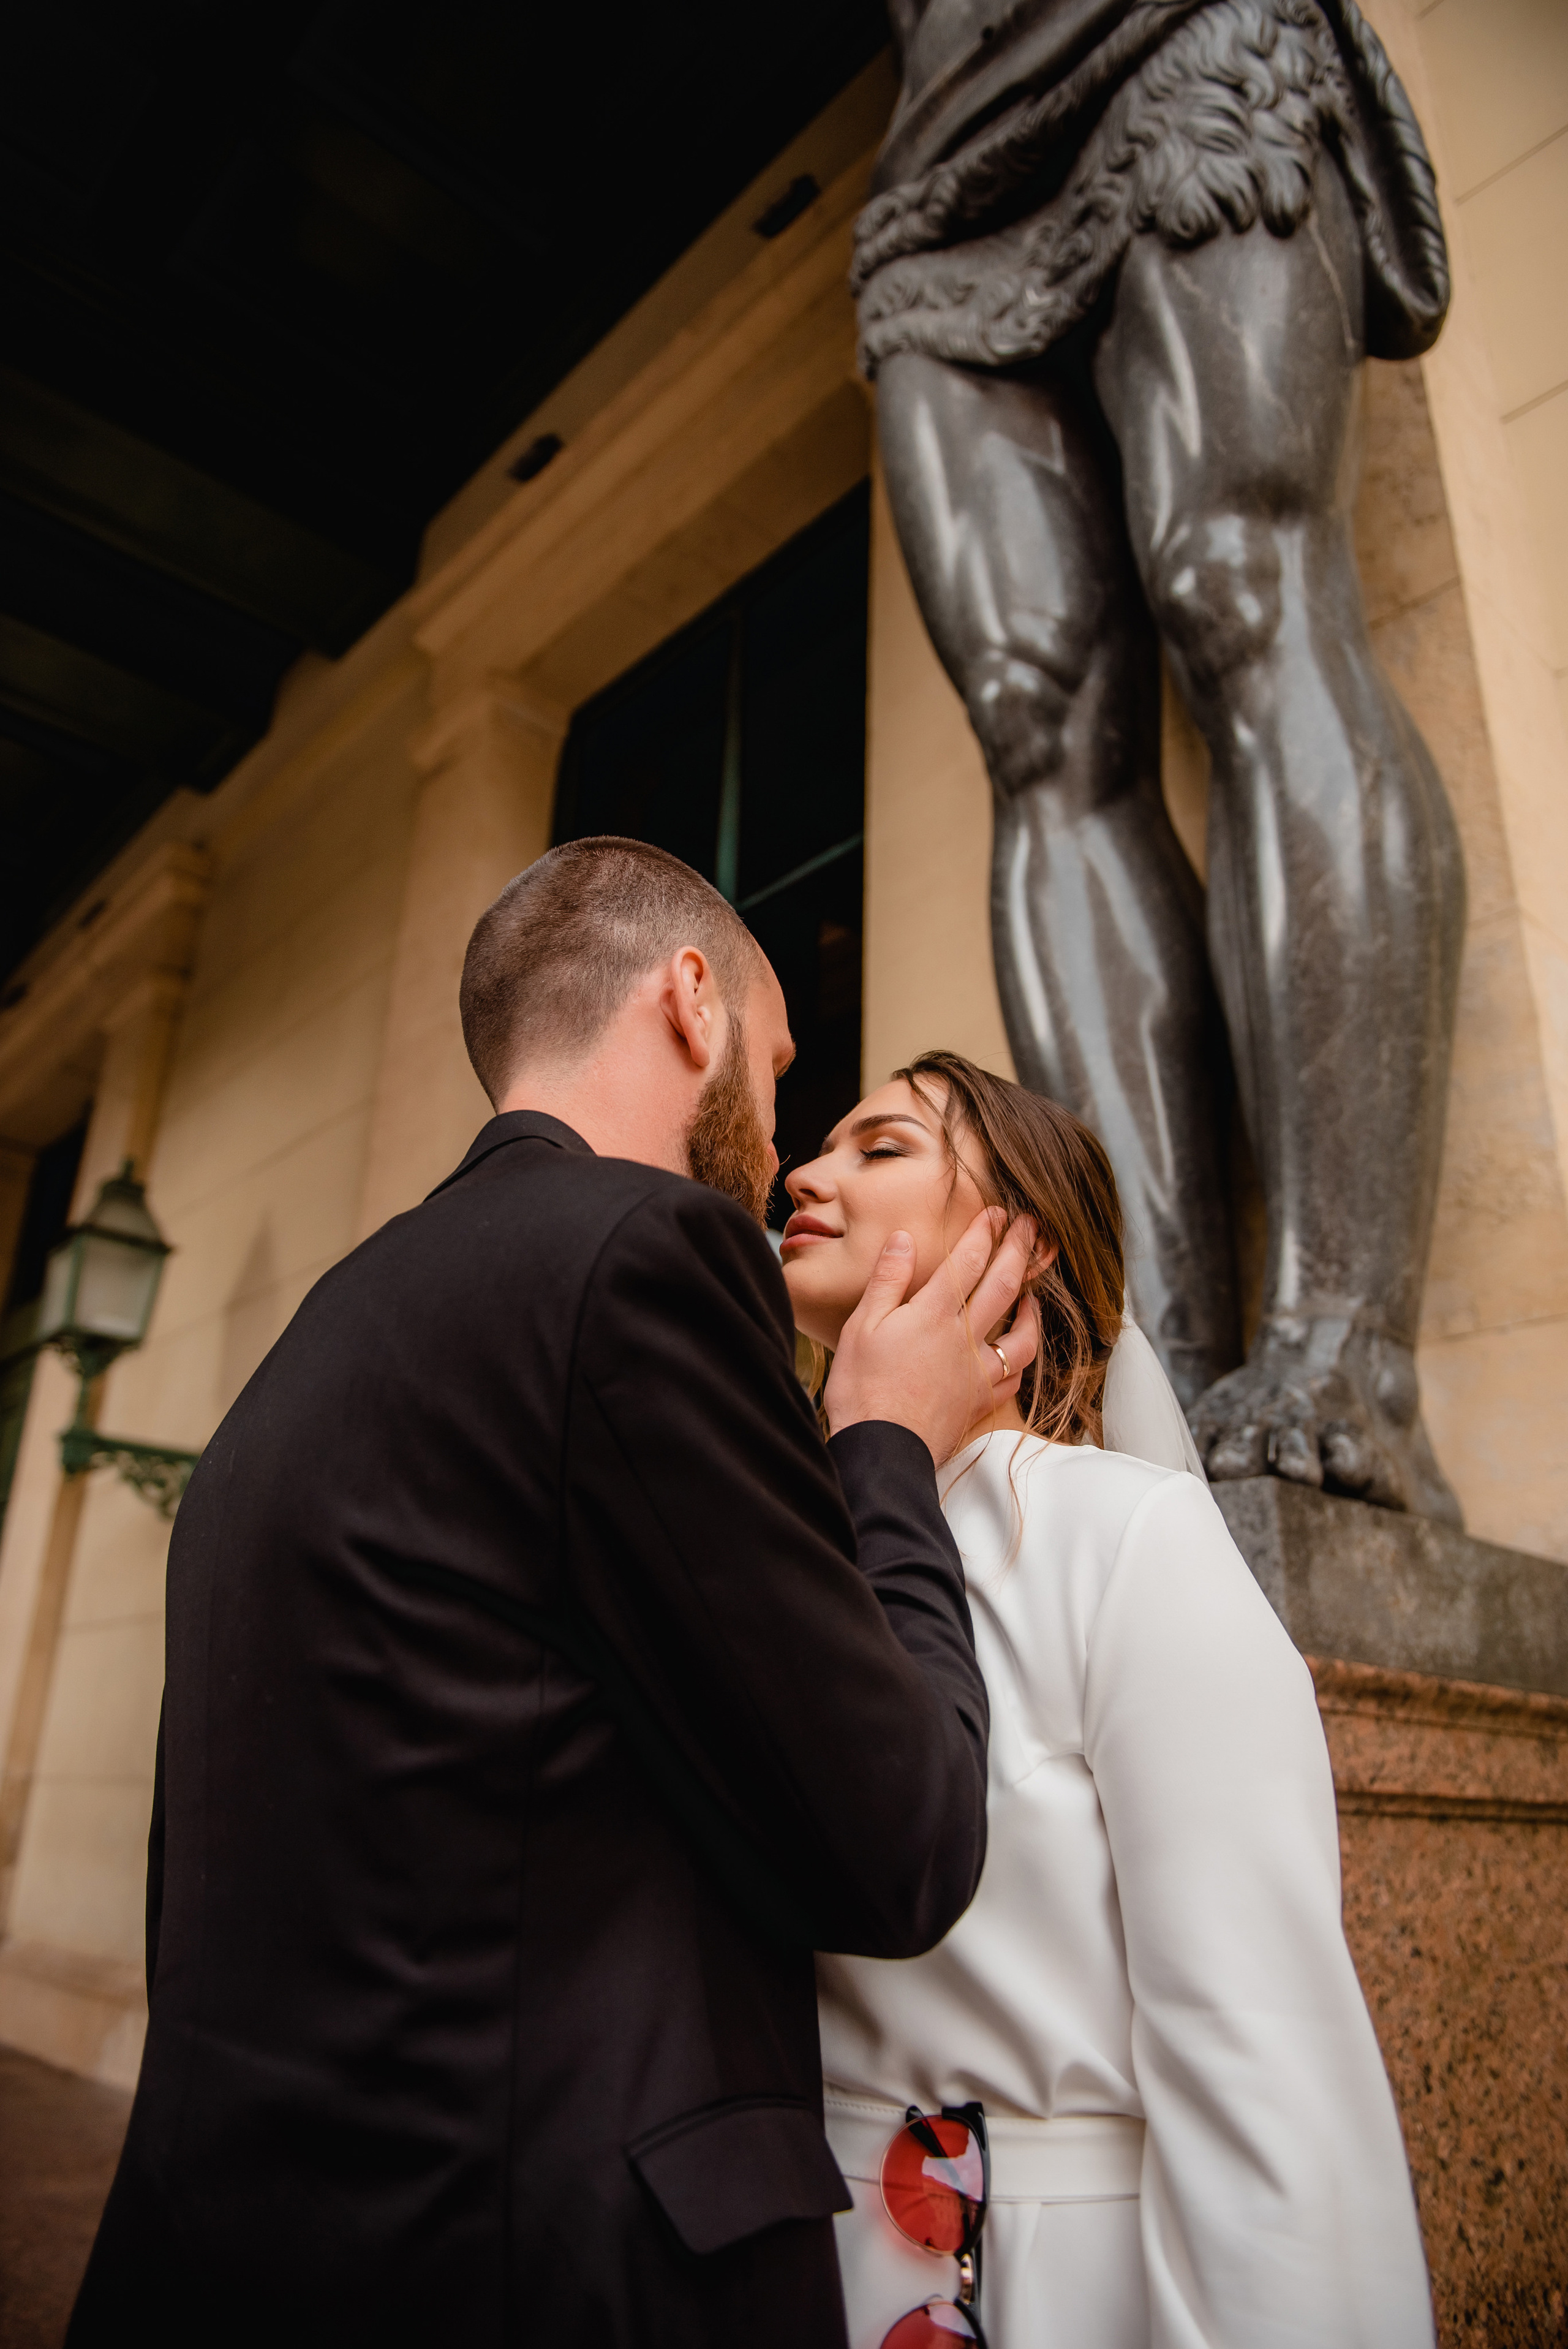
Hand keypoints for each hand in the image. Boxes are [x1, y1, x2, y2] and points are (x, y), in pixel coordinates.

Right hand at [824, 1209, 1041, 1463]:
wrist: (881, 1449)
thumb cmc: (862, 1389)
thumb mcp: (861, 1326)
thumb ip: (887, 1279)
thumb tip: (904, 1238)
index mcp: (932, 1314)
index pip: (968, 1261)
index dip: (986, 1232)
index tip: (998, 1212)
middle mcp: (964, 1339)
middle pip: (1003, 1286)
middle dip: (1020, 1250)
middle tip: (1032, 1227)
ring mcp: (978, 1372)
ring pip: (1023, 1334)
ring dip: (1033, 1307)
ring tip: (1033, 1292)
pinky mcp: (980, 1402)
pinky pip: (1014, 1377)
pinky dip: (1021, 1360)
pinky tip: (1019, 1352)